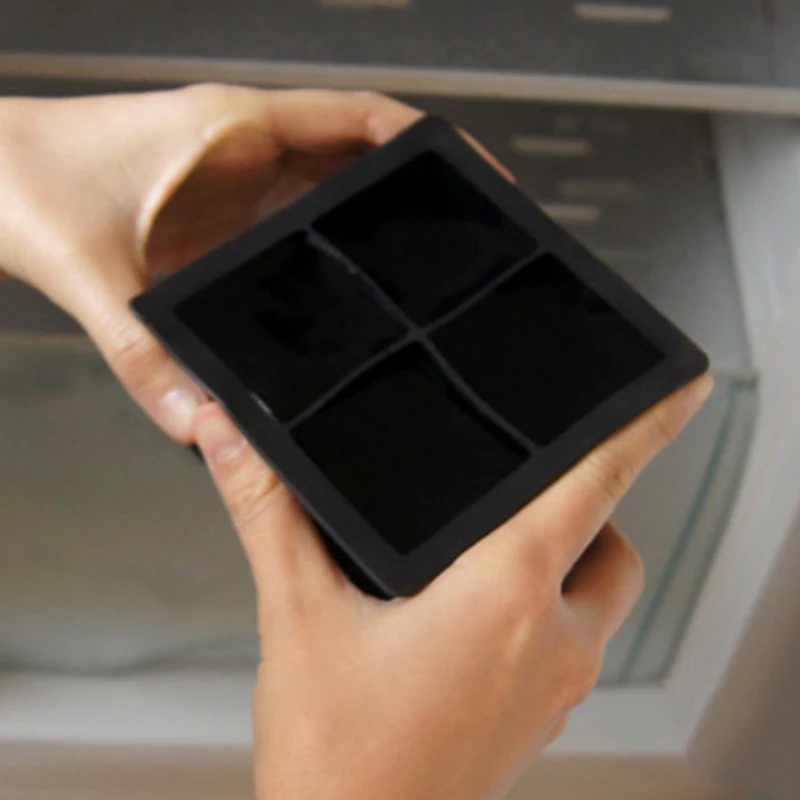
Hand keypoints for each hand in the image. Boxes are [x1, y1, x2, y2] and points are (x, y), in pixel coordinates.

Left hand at [0, 85, 422, 441]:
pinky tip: (345, 292)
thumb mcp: (90, 272)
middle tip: (462, 238)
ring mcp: (236, 176)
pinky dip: (327, 246)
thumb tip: (198, 423)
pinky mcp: (221, 206)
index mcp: (234, 130)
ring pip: (330, 189)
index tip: (469, 169)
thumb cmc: (23, 183)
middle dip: (414, 191)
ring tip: (422, 271)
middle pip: (359, 157)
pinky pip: (295, 220)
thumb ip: (144, 356)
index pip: (359, 118)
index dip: (423, 140)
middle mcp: (246, 146)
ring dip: (373, 220)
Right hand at [194, 374, 712, 799]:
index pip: (594, 488)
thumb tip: (236, 444)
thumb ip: (270, 514)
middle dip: (589, 504)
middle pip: (609, 543)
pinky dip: (550, 612)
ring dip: (570, 561)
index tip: (679, 393)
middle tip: (543, 481)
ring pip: (599, 599)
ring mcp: (554, 690)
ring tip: (506, 542)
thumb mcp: (298, 616)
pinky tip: (484, 613)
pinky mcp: (539, 721)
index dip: (642, 430)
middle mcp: (551, 642)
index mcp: (506, 596)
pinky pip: (574, 645)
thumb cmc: (338, 761)